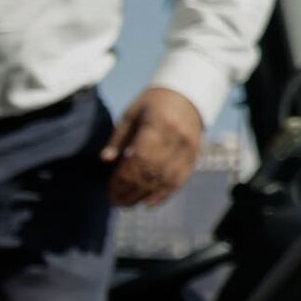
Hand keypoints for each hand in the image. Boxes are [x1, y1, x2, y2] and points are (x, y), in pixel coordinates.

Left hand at [105, 84, 208, 208]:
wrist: (187, 94)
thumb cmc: (153, 103)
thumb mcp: (131, 114)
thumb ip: (118, 138)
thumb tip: (105, 161)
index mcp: (158, 125)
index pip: (140, 159)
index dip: (124, 178)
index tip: (110, 189)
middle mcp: (177, 139)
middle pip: (152, 172)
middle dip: (131, 190)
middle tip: (115, 202)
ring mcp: (189, 148)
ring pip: (166, 179)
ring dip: (145, 195)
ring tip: (127, 205)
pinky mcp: (195, 155)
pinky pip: (180, 180)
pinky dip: (164, 194)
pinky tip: (149, 203)